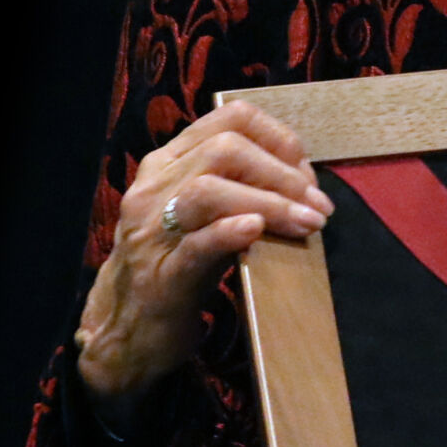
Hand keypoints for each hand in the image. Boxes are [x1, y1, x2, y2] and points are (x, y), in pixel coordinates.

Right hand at [75, 99, 332, 424]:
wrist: (129, 328)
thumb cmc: (180, 261)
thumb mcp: (206, 212)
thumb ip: (241, 184)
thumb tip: (305, 179)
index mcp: (168, 164)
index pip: (230, 119)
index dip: (279, 137)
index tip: (306, 172)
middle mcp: (153, 188)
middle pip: (224, 150)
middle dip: (281, 173)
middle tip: (317, 206)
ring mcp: (151, 232)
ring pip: (208, 191)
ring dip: (270, 203)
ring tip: (306, 223)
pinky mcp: (160, 277)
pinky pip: (195, 243)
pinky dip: (230, 232)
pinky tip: (257, 230)